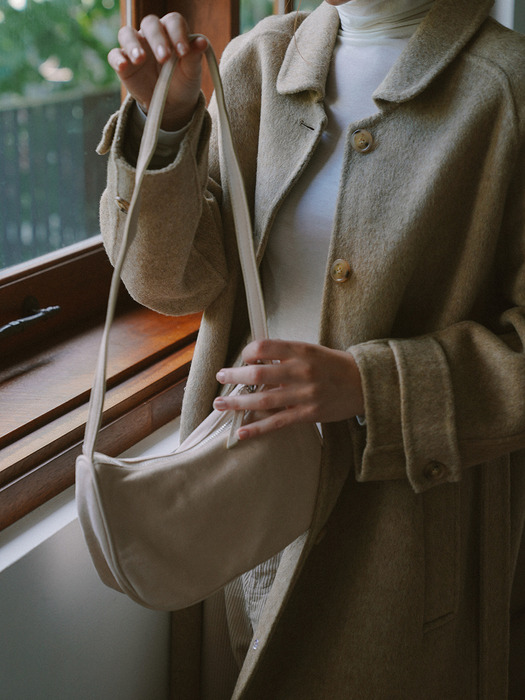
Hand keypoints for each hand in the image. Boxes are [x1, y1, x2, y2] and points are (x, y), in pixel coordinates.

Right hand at [107, 13, 207, 129]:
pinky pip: (115, 55)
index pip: (172, 21)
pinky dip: (117, 59)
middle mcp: (152, 35)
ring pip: (127, 33)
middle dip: (157, 39)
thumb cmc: (182, 82)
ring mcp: (135, 47)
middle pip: (149, 23)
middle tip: (165, 58)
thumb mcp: (191, 72)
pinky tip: (123, 66)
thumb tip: (202, 42)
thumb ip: (194, 56)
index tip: (183, 52)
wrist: (171, 104)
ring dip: (133, 44)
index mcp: (171, 32)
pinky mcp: (124, 64)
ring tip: (140, 59)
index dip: (177, 33)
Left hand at [213, 339, 364, 439]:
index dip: (247, 353)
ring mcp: (304, 394)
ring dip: (238, 403)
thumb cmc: (334, 366)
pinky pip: (277, 422)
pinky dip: (258, 428)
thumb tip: (255, 361)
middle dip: (234, 376)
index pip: (264, 346)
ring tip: (220, 405)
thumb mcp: (311, 351)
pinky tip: (242, 432)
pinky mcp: (308, 414)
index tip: (242, 359)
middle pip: (258, 373)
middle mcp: (301, 370)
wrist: (364, 383)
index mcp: (301, 350)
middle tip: (221, 377)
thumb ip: (286, 354)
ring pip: (263, 399)